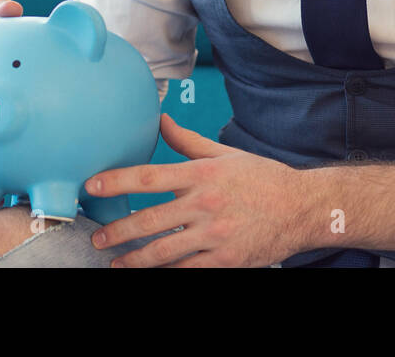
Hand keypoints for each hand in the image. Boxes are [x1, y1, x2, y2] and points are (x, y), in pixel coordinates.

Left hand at [84, 113, 311, 266]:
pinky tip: (151, 274)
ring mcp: (215, 234)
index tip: (92, 185)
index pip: (149, 176)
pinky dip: (166, 273)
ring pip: (164, 251)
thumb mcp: (225, 155)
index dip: (116, 181)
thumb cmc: (262, 178)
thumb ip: (188, 141)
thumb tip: (161, 120)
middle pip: (149, 219)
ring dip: (134, 260)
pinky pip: (187, 270)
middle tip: (98, 238)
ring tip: (115, 264)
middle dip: (117, 232)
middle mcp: (205, 204)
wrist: (303, 207)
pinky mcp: (226, 260)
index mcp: (202, 175)